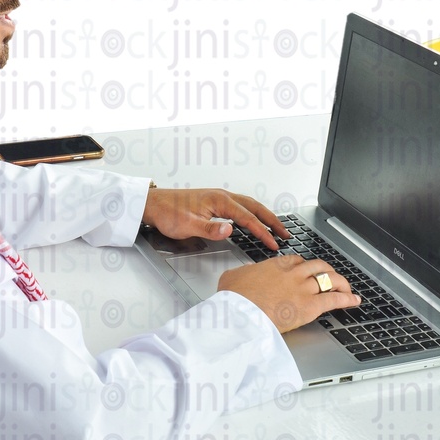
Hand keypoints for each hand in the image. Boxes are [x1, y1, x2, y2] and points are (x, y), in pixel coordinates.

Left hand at [141, 187, 287, 249]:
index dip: (263, 232)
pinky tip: (253, 221)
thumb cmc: (168, 213)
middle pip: (255, 207)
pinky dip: (252, 213)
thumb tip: (230, 230)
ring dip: (264, 216)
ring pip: (249, 205)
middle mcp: (222, 196)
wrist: (153, 204)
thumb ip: (210, 229)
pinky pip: (240, 206)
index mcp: (219, 200)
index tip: (274, 243)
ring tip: (275, 228)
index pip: (248, 218)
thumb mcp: (188, 226)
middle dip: (272, 220)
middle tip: (285, 233)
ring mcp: (218, 197)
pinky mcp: (214, 201)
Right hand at [217, 256, 360, 332]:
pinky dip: (347, 299)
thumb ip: (244, 273)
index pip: (298, 260)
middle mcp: (293, 273)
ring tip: (346, 288)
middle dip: (327, 271)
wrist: (240, 312)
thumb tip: (245, 274)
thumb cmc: (234, 297)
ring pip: (329, 279)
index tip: (308, 271)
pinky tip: (354, 301)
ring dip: (340, 283)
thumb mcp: (233, 277)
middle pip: (318, 266)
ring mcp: (303, 288)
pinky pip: (334, 299)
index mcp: (275, 265)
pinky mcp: (310, 305)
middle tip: (331, 277)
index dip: (306, 266)